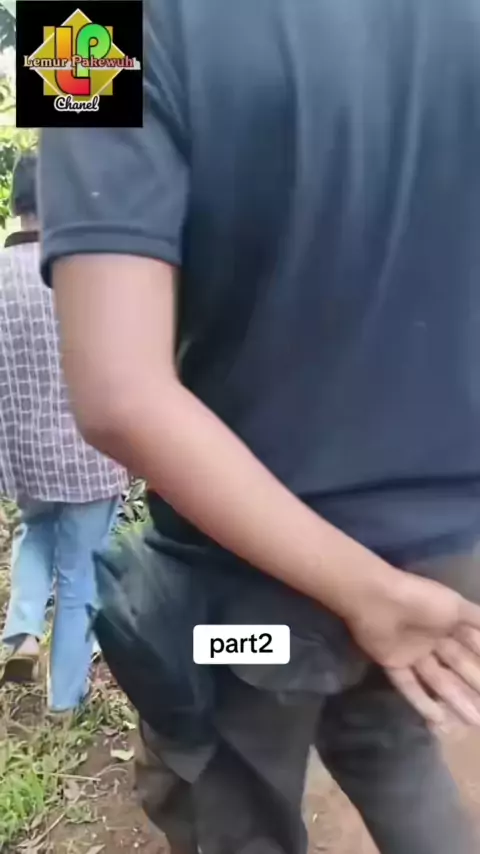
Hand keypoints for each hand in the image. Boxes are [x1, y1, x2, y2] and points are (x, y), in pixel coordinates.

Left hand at [346, 570, 479, 725]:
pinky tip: (439, 719)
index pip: (473, 646)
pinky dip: (422, 702)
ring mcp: (411, 651)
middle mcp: (432, 637)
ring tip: (474, 722)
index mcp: (447, 621)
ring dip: (456, 700)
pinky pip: (409, 685)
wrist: (375, 598)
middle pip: (457, 667)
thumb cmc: (420, 599)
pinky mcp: (391, 662)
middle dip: (475, 687)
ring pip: (437, 680)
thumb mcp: (456, 606)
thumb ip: (478, 620)